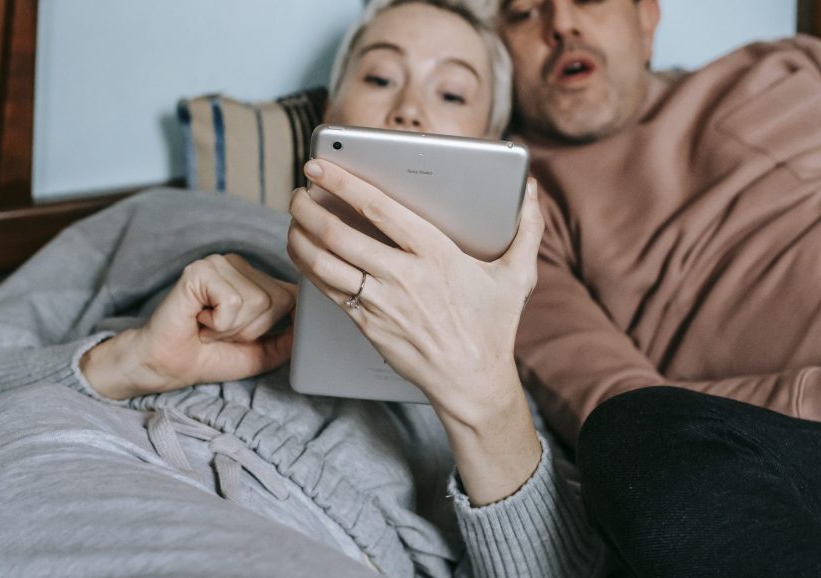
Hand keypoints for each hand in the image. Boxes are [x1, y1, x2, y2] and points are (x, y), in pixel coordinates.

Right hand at [81, 254, 295, 399]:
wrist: (165, 367)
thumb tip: (314, 324)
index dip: (271, 326)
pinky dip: (219, 322)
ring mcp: (218, 263)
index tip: (240, 335)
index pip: (293, 297)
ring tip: (209, 326)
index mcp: (254, 277)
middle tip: (219, 331)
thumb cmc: (208, 356)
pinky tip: (199, 319)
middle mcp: (238, 264)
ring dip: (232, 328)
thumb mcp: (261, 352)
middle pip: (279, 301)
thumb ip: (289, 338)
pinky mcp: (200, 271)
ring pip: (258, 302)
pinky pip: (234, 301)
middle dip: (251, 329)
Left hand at [288, 159, 544, 503]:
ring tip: (292, 218)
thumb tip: (529, 190)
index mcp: (435, 252)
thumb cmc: (492, 327)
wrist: (471, 381)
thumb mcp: (517, 276)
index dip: (342, 183)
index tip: (318, 167)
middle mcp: (402, 275)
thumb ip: (526, 229)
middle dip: (309, 208)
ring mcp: (381, 302)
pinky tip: (300, 252)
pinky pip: (327, 290)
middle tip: (296, 192)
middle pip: (339, 234)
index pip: (378, 208)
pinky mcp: (367, 325)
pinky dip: (307, 267)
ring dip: (300, 236)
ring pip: (325, 262)